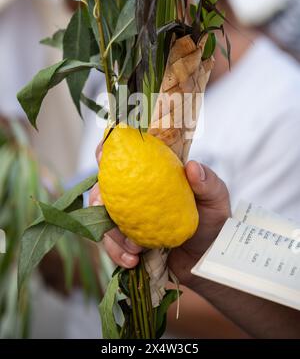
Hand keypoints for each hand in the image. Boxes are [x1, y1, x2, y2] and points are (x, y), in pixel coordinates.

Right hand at [89, 143, 229, 289]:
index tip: (103, 155)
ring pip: (102, 218)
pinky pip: (110, 244)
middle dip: (98, 195)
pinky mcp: (125, 241)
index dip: (108, 150)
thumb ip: (208, 182)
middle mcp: (136, 191)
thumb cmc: (213, 222)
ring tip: (135, 248)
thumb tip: (191, 167)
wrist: (207, 261)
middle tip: (104, 205)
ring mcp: (128, 216)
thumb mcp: (216, 199)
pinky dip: (116, 252)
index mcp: (152, 172)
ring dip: (111, 232)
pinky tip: (132, 260)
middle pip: (104, 185)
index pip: (126, 154)